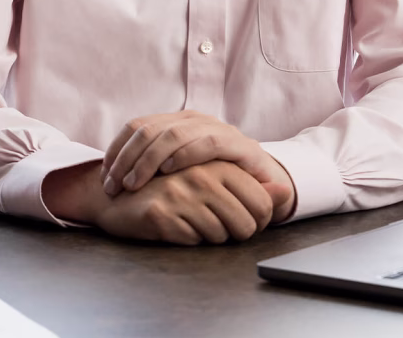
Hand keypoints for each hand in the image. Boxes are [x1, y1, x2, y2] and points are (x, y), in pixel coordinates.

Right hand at [42, 160, 272, 243]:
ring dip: (210, 236)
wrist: (116, 193)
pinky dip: (189, 239)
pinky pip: (194, 242)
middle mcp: (202, 173)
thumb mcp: (213, 178)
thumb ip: (251, 185)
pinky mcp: (161, 214)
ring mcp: (181, 193)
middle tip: (215, 224)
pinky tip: (174, 224)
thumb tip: (285, 190)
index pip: (262, 203)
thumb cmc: (169, 186)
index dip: (257, 220)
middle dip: (236, 233)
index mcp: (217, 160)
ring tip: (190, 219)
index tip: (240, 219)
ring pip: (221, 236)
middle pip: (246, 224)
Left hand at [101, 111, 295, 221]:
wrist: (265, 185)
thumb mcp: (181, 170)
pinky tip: (169, 171)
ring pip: (173, 134)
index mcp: (177, 121)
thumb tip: (113, 172)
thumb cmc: (215, 179)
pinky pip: (206, 143)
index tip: (104, 176)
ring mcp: (216, 129)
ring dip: (148, 160)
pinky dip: (185, 155)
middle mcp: (194, 120)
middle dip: (126, 158)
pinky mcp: (237, 145)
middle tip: (114, 186)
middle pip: (149, 130)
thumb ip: (154, 165)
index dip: (117, 149)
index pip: (137, 126)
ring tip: (134, 184)